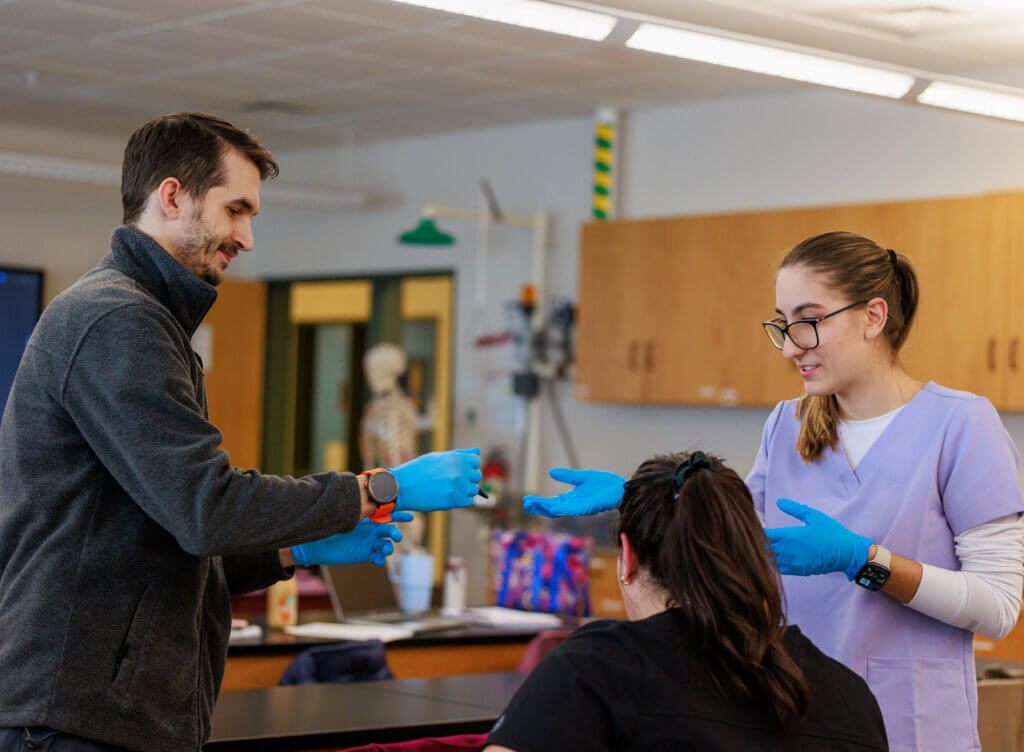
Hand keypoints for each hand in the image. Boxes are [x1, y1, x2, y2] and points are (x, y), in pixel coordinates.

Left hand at [291, 512, 412, 566]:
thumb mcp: (343, 516)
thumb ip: (355, 511)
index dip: (399, 516)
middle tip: (397, 536)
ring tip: (386, 550)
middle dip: (395, 533)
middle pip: (389, 531)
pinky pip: (377, 557)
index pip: (387, 515)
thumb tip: (364, 500)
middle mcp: (371, 530)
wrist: (318, 543)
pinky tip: (378, 559)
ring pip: (386, 545)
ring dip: (389, 547)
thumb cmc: (329, 525)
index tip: (410, 517)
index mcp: (368, 519)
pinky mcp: (364, 555)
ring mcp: (369, 543)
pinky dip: (380, 559)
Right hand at [392, 448, 481, 511]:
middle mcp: (459, 471)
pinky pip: (468, 501)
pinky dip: (461, 501)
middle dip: (468, 479)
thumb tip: (478, 451)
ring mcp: (457, 486)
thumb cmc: (418, 470)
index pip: (476, 461)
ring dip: (465, 491)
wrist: (401, 487)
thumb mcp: (437, 458)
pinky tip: (448, 496)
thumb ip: (459, 455)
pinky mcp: (454, 500)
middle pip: (476, 476)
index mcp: (455, 458)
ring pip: (473, 489)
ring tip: (449, 489)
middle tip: (452, 481)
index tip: (460, 470)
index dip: (469, 466)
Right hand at [523, 468, 624, 517]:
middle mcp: (574, 505)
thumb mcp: (583, 477)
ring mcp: (580, 508)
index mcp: (572, 499)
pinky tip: (550, 505)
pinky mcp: (588, 508)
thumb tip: (551, 472)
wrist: (622, 488)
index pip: (552, 503)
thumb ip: (568, 476)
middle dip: (538, 507)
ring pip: (559, 510)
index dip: (539, 503)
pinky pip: (571, 509)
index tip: (527, 500)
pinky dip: (560, 509)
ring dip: (545, 508)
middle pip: (552, 509)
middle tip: (525, 504)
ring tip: (533, 504)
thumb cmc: (605, 484)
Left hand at [764, 499, 872, 579]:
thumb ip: (794, 509)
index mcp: (790, 535)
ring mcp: (793, 562)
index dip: (757, 531)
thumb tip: (778, 502)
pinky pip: (779, 569)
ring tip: (760, 548)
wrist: (847, 553)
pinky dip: (772, 563)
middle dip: (757, 543)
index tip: (754, 527)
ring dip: (763, 554)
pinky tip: (772, 557)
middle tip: (753, 538)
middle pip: (763, 548)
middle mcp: (788, 550)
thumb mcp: (814, 516)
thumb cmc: (831, 532)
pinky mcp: (798, 571)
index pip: (764, 535)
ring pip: (769, 560)